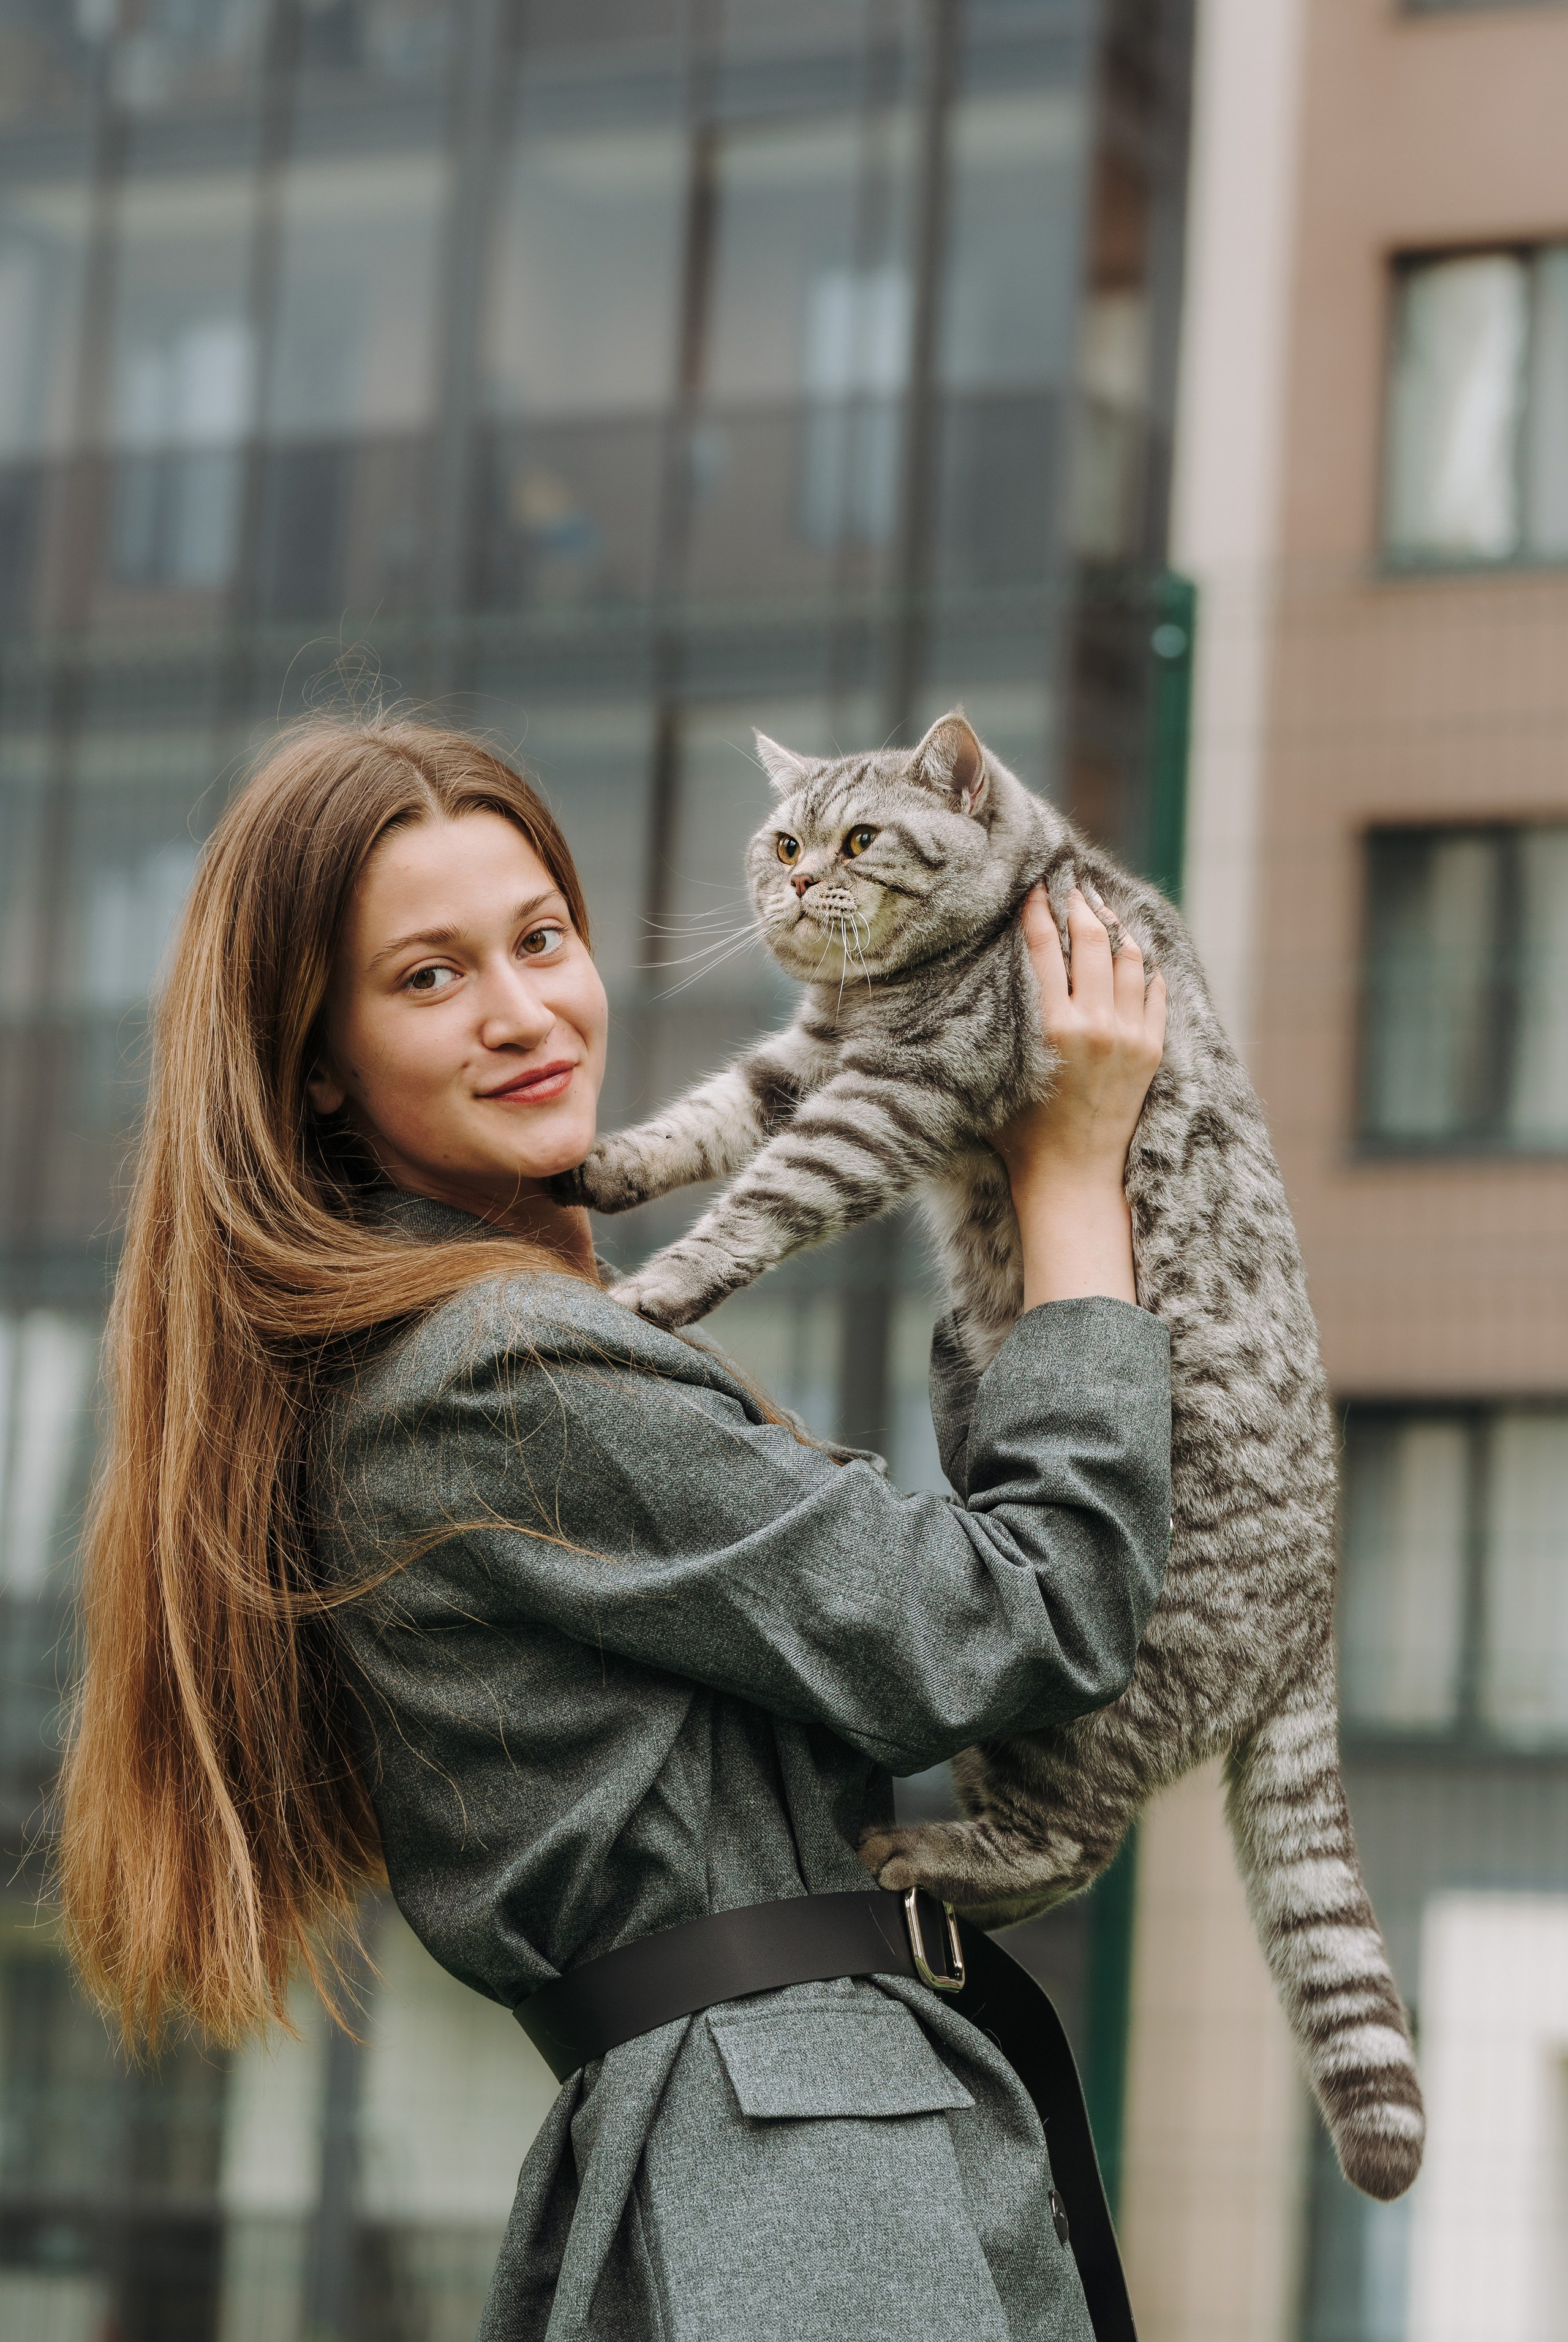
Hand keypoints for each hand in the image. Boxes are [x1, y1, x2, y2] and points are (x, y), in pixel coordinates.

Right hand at [993, 886, 1166, 1307]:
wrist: (1072, 1178)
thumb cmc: (1019, 1132)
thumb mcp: (997, 1071)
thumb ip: (994, 1023)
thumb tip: (972, 975)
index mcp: (1051, 1028)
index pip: (1044, 946)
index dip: (1038, 908)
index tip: (1034, 884)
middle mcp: (1095, 1026)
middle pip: (1092, 940)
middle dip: (1080, 905)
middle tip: (1070, 885)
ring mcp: (1130, 1037)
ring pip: (1130, 959)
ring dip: (1116, 928)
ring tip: (1102, 910)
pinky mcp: (1151, 1051)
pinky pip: (1155, 991)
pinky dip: (1145, 966)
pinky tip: (1133, 953)